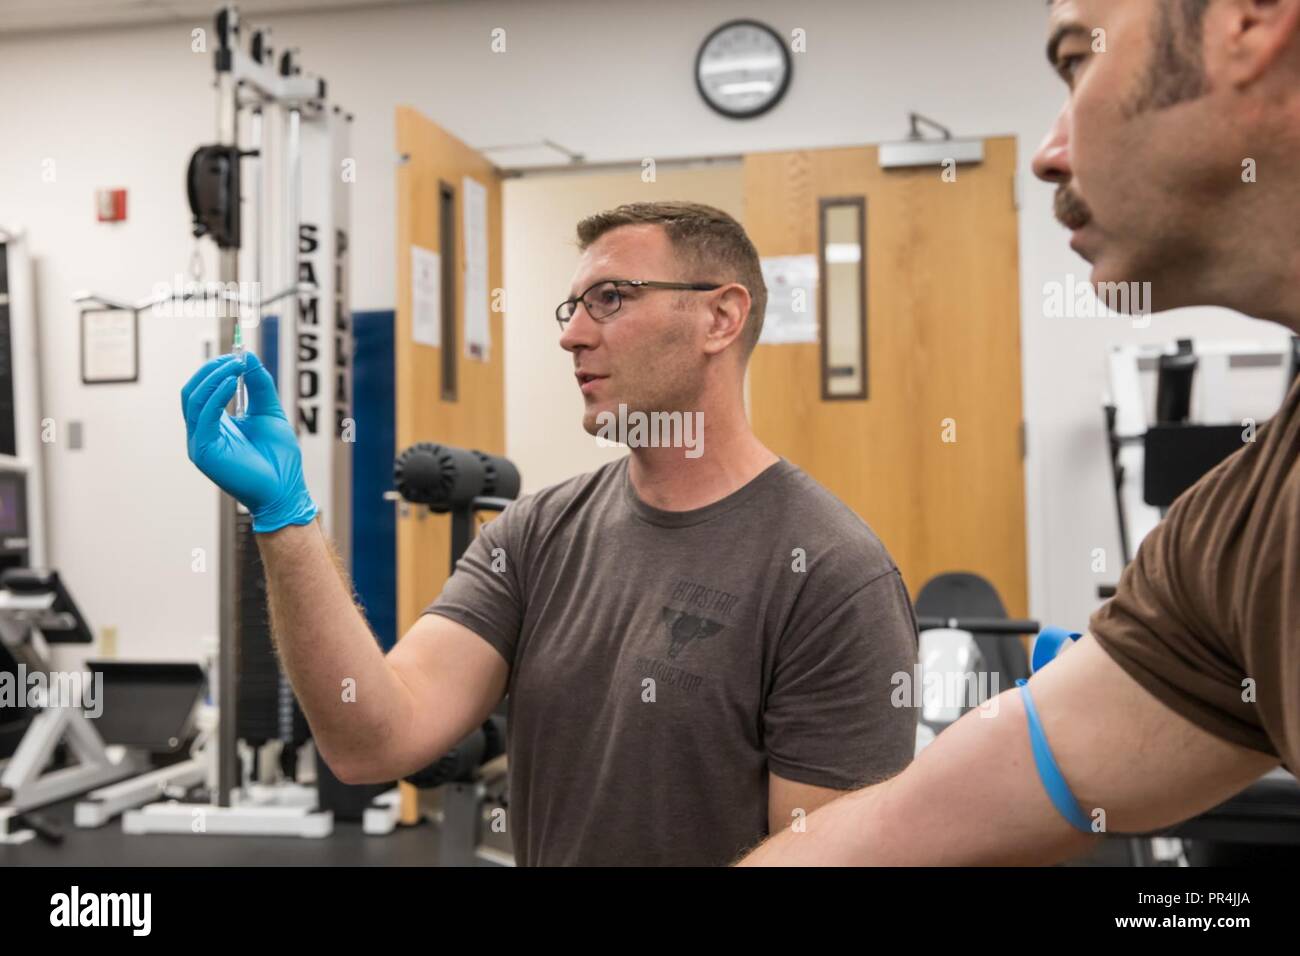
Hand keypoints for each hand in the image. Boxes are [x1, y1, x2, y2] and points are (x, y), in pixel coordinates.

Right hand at [181, 352, 317, 532]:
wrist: (284, 489)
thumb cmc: (278, 458)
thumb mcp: (269, 412)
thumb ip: (259, 386)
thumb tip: (248, 357)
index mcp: (214, 425)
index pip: (201, 390)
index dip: (214, 370)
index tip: (237, 355)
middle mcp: (202, 433)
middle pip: (191, 391)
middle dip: (211, 369)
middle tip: (235, 358)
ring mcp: (199, 442)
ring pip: (194, 400)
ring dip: (214, 377)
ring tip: (237, 366)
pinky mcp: (204, 451)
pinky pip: (204, 415)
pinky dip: (217, 394)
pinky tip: (234, 382)